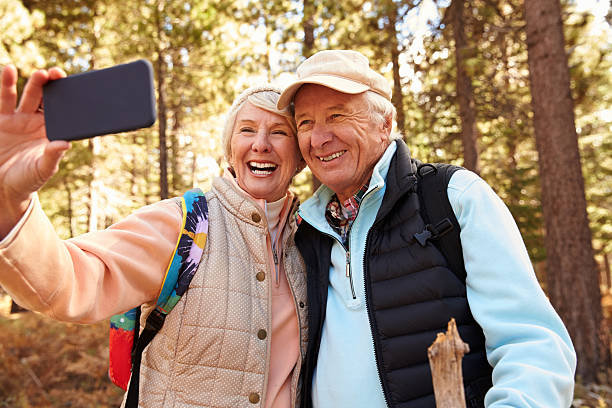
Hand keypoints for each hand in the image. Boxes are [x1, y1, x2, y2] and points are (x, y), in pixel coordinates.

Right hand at [0, 64, 69, 236]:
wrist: (3, 186)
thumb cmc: (29, 179)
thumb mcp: (43, 169)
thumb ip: (52, 156)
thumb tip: (65, 143)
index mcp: (53, 132)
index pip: (64, 112)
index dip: (68, 99)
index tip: (73, 88)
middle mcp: (39, 122)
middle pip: (47, 99)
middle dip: (52, 86)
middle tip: (57, 74)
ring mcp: (20, 119)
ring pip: (28, 96)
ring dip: (34, 83)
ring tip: (40, 74)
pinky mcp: (3, 119)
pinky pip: (5, 99)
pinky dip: (7, 83)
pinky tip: (8, 69)